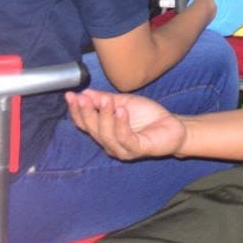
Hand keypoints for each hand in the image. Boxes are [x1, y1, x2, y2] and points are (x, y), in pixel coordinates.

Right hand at [65, 89, 186, 159]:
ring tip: (106, 100)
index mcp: (104, 132)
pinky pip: (125, 138)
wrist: (173, 126)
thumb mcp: (124, 102)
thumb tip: (84, 93)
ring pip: (106, 135)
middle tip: (83, 98)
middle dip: (86, 113)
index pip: (84, 123)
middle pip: (92, 130)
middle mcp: (109, 143)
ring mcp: (122, 149)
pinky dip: (121, 124)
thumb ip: (104, 99)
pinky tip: (121, 111)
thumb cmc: (147, 116)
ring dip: (104, 116)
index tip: (70, 95)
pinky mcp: (137, 150)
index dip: (76, 110)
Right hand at [189, 0, 242, 35]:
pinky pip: (230, 27)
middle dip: (239, 8)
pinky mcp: (230, 31)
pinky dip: (226, 24)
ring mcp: (238, 24)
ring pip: (238, 19)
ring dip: (233, 17)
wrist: (203, 11)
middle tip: (229, 4)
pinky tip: (219, 20)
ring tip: (222, 13)